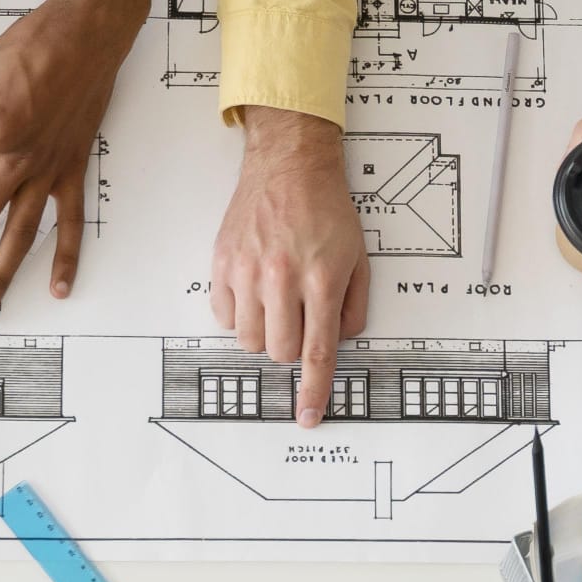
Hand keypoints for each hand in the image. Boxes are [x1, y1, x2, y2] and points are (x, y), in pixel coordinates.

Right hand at [209, 109, 368, 425]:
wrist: (289, 165)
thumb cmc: (326, 209)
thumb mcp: (358, 258)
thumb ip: (352, 308)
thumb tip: (336, 343)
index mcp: (321, 278)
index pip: (317, 351)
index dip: (313, 390)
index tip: (309, 415)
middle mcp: (282, 276)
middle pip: (279, 351)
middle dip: (290, 348)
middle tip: (297, 320)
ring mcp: (247, 270)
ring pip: (249, 339)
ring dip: (264, 333)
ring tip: (275, 302)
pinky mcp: (222, 262)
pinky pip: (224, 315)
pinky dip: (240, 314)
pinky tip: (253, 290)